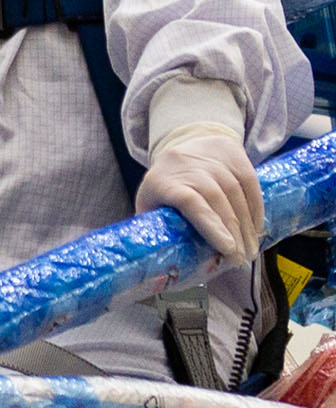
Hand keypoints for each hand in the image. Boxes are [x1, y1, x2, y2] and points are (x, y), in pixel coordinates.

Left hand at [136, 127, 262, 262]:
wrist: (185, 143)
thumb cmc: (166, 184)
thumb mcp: (150, 204)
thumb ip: (155, 231)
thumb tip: (162, 264)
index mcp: (162, 181)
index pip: (189, 201)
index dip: (210, 224)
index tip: (227, 248)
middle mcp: (187, 165)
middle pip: (215, 198)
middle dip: (232, 232)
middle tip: (240, 259)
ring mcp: (211, 157)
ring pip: (235, 192)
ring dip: (246, 225)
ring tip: (250, 250)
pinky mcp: (232, 154)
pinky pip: (249, 182)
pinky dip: (256, 208)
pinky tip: (256, 228)